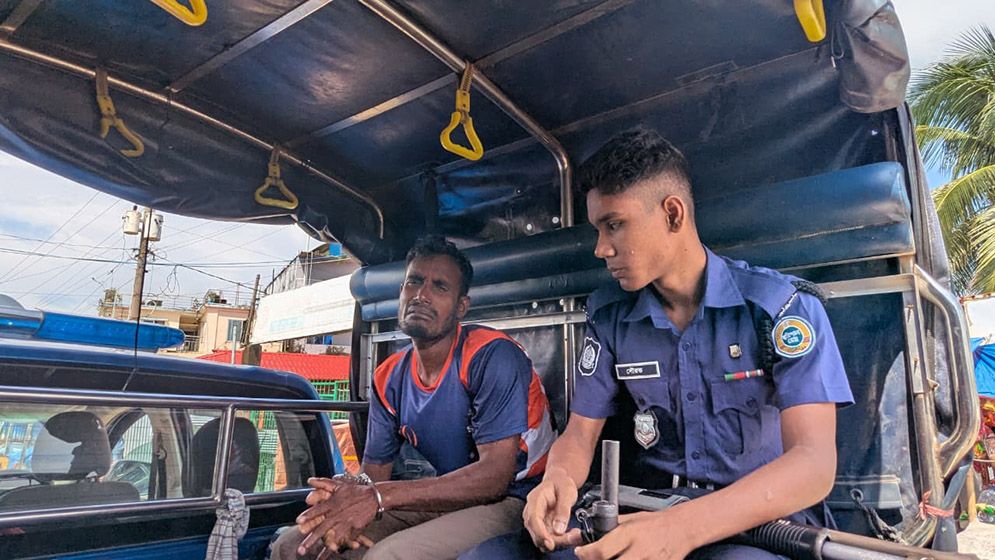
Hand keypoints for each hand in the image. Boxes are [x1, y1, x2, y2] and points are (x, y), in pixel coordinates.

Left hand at [296, 480, 379, 555]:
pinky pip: (345, 540)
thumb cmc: (356, 491)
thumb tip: (309, 480)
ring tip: (317, 559)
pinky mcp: (354, 529)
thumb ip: (323, 482)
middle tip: (301, 549)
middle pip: (321, 529)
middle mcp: (337, 515)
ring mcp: (345, 523)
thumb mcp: (339, 485)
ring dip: (324, 549)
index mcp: (332, 504)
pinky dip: (340, 548)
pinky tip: (333, 554)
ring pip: (332, 538)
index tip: (298, 523)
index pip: (317, 510)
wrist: (374, 497)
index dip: (308, 516)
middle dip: (310, 540)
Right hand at [522, 467, 582, 551]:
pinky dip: (559, 541)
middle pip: (536, 533)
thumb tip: (559, 530)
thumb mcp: (567, 492)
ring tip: (573, 535)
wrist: (558, 481)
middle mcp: (531, 512)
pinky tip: (569, 534)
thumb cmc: (561, 484)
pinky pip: (548, 539)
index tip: (551, 544)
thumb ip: (563, 510)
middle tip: (572, 537)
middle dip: (553, 541)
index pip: (533, 520)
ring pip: (541, 539)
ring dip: (557, 542)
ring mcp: (535, 521)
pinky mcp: (541, 527)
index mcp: (535, 499)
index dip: (540, 534)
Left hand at [575, 510, 696, 559]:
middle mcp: (639, 550)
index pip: (601, 550)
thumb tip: (580, 534)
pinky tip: (624, 559)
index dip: (586, 554)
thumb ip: (606, 528)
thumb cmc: (655, 523)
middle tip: (594, 558)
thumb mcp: (629, 519)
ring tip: (610, 558)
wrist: (680, 529)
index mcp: (630, 534)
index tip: (581, 552)